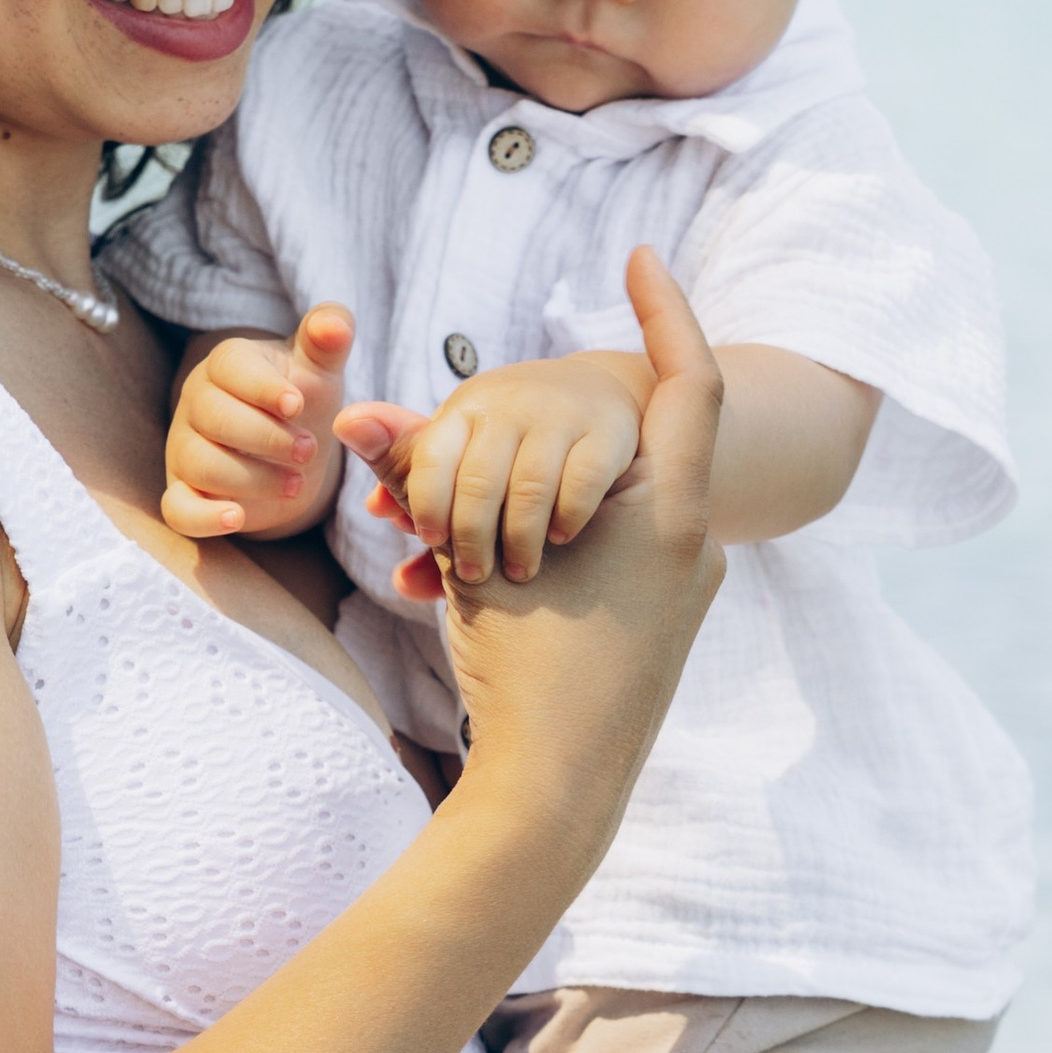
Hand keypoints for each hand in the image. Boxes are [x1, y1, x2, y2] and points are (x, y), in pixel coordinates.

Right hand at [161, 305, 351, 539]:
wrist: (288, 454)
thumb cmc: (300, 403)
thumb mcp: (319, 369)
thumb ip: (329, 338)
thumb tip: (335, 324)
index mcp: (227, 365)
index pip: (230, 367)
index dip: (262, 388)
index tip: (297, 405)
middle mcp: (197, 404)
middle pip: (214, 418)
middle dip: (266, 438)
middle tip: (309, 450)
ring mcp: (185, 450)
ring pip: (202, 465)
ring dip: (253, 479)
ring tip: (296, 483)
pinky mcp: (184, 494)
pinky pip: (178, 510)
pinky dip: (204, 518)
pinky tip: (237, 518)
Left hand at [336, 353, 644, 588]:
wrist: (596, 390)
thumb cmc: (513, 437)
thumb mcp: (463, 446)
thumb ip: (415, 481)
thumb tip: (374, 511)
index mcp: (464, 409)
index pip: (431, 455)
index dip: (426, 502)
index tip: (429, 540)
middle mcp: (509, 405)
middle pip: (479, 479)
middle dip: (471, 537)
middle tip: (475, 577)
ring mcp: (561, 415)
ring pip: (530, 486)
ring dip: (520, 539)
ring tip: (520, 573)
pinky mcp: (608, 431)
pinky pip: (583, 482)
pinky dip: (568, 517)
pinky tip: (561, 538)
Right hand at [427, 251, 721, 832]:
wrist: (560, 795)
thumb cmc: (524, 681)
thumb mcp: (469, 564)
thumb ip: (425, 481)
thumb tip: (356, 417)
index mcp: (671, 513)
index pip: (692, 379)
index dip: (668, 310)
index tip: (640, 257)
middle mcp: (695, 542)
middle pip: (633, 445)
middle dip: (562, 433)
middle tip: (504, 421)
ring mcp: (687, 586)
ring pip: (618, 505)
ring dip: (553, 497)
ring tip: (485, 527)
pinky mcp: (665, 621)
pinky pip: (617, 554)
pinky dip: (565, 543)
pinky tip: (509, 573)